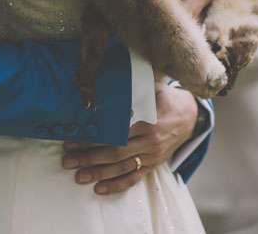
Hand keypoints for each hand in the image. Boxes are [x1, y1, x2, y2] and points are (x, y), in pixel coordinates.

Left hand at [62, 84, 199, 193]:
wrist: (189, 116)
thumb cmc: (165, 99)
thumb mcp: (153, 87)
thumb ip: (135, 84)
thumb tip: (113, 68)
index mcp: (148, 120)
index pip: (116, 132)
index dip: (94, 137)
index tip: (74, 138)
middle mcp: (150, 141)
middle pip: (115, 152)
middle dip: (89, 157)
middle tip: (68, 160)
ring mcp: (151, 156)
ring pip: (122, 168)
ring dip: (98, 173)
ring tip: (78, 176)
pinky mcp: (152, 165)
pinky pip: (134, 178)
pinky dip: (117, 185)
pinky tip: (100, 189)